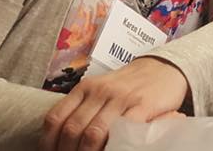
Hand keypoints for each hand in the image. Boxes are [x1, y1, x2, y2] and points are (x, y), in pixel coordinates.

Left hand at [39, 57, 189, 150]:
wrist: (164, 69)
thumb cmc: (129, 86)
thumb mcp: (100, 90)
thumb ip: (82, 107)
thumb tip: (59, 138)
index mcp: (85, 88)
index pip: (55, 118)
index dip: (48, 142)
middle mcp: (100, 91)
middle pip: (72, 129)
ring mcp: (122, 98)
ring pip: (93, 133)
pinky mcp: (143, 105)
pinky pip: (123, 131)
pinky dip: (113, 146)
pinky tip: (112, 150)